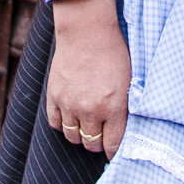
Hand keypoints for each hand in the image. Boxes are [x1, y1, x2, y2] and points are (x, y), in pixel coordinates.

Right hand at [45, 0, 130, 159]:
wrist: (87, 31)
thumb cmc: (113, 53)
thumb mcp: (129, 81)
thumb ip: (126, 108)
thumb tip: (126, 132)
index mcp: (114, 106)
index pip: (112, 145)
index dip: (113, 152)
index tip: (113, 151)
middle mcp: (90, 110)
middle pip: (91, 144)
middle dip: (98, 142)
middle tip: (101, 134)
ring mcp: (70, 104)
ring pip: (73, 137)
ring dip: (80, 134)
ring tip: (86, 124)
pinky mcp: (54, 96)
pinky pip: (55, 124)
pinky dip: (63, 123)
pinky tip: (71, 115)